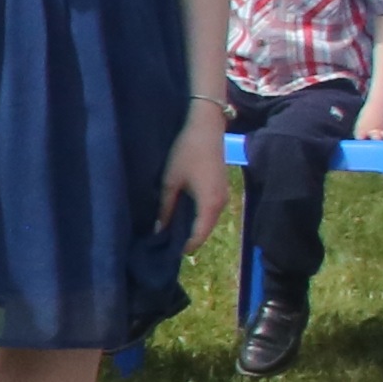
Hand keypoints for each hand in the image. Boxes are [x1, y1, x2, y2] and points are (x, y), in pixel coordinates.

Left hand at [162, 111, 239, 255]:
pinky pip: (209, 211)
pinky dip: (197, 218)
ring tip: (170, 234)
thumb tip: (159, 230)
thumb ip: (165, 208)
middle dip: (187, 240)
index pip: (198, 235)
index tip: (166, 254)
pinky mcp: (221, 188)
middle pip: (205, 231)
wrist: (206, 127)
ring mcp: (223, 196)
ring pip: (208, 221)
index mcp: (210, 204)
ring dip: (192, 229)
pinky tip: (181, 217)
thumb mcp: (170, 181)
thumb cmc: (186, 152)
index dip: (184, 247)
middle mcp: (221, 203)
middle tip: (165, 246)